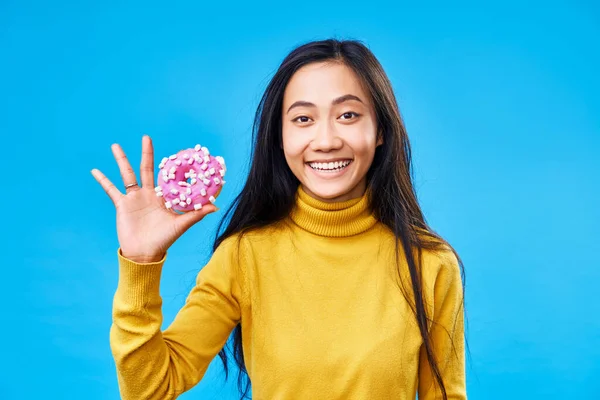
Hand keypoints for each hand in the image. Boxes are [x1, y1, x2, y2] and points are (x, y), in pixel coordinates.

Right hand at [91, 136, 217, 262]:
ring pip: (127, 174)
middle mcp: (148, 194)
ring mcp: (134, 198)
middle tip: (146, 137)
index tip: (174, 152)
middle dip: (146, 153)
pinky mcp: (122, 205)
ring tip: (115, 145)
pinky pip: (111, 189)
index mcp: (163, 197)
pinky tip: (95, 170)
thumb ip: (196, 214)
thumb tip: (215, 207)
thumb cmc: (164, 240)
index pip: (166, 177)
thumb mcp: (181, 225)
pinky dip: (103, 180)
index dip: (169, 165)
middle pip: (146, 168)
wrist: (145, 253)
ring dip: (121, 159)